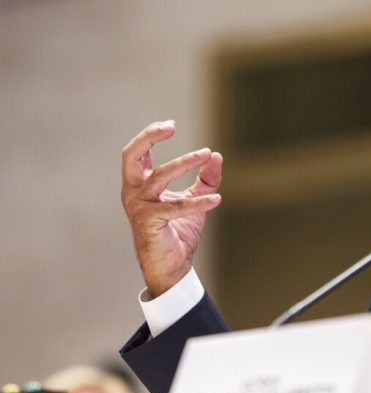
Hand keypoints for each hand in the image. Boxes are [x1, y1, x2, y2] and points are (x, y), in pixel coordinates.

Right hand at [121, 121, 222, 296]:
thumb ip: (206, 179)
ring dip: (184, 162)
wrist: (172, 266)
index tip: (171, 125)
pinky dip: (198, 202)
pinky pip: (176, 207)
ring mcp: (138, 207)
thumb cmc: (178, 231)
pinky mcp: (148, 222)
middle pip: (131, 156)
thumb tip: (217, 156)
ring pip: (158, 176)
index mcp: (140, 185)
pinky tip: (217, 200)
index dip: (150, 135)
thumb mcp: (195, 199)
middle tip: (170, 127)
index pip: (137, 153)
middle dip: (148, 137)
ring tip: (206, 154)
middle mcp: (133, 192)